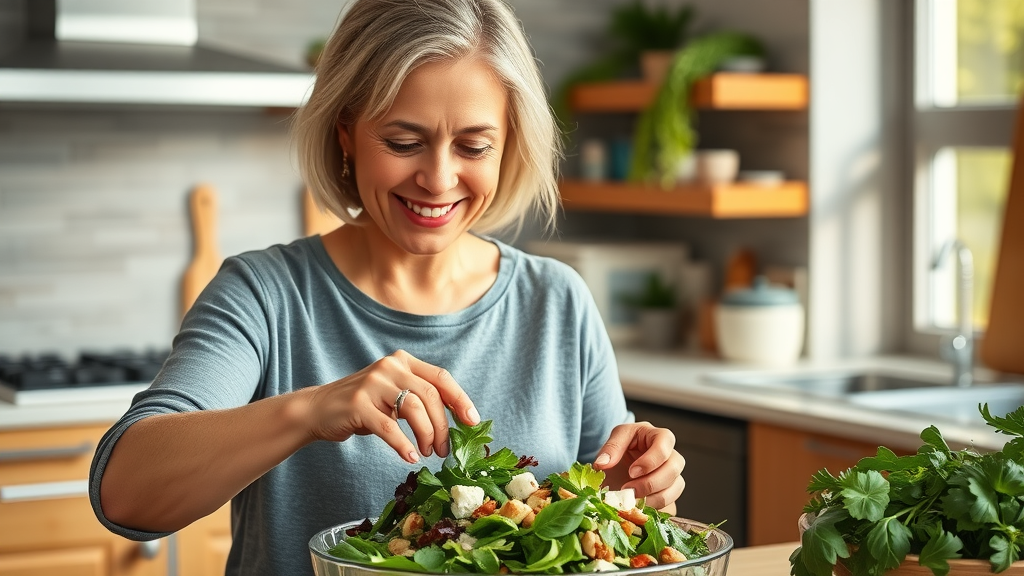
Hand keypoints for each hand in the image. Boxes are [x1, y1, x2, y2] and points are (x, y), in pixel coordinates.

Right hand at [305, 350, 478, 462]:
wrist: (318, 409)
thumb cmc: (364, 407)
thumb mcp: (394, 395)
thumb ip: (419, 399)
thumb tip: (456, 422)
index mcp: (403, 361)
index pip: (441, 377)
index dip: (460, 400)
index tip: (472, 422)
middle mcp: (390, 367)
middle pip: (430, 395)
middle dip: (443, 426)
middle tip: (444, 450)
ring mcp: (373, 383)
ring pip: (413, 409)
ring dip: (426, 435)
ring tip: (427, 452)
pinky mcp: (357, 404)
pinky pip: (389, 427)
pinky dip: (403, 444)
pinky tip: (410, 457)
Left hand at [592, 422, 685, 510]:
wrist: (618, 471)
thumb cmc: (620, 452)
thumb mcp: (613, 443)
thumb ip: (610, 449)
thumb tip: (602, 463)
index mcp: (656, 435)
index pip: (664, 442)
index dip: (650, 460)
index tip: (631, 472)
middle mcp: (670, 453)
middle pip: (674, 466)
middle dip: (650, 482)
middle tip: (629, 490)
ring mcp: (673, 472)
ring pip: (676, 485)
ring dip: (654, 497)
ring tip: (632, 500)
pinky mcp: (672, 490)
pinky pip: (672, 500)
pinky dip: (656, 505)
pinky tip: (639, 505)